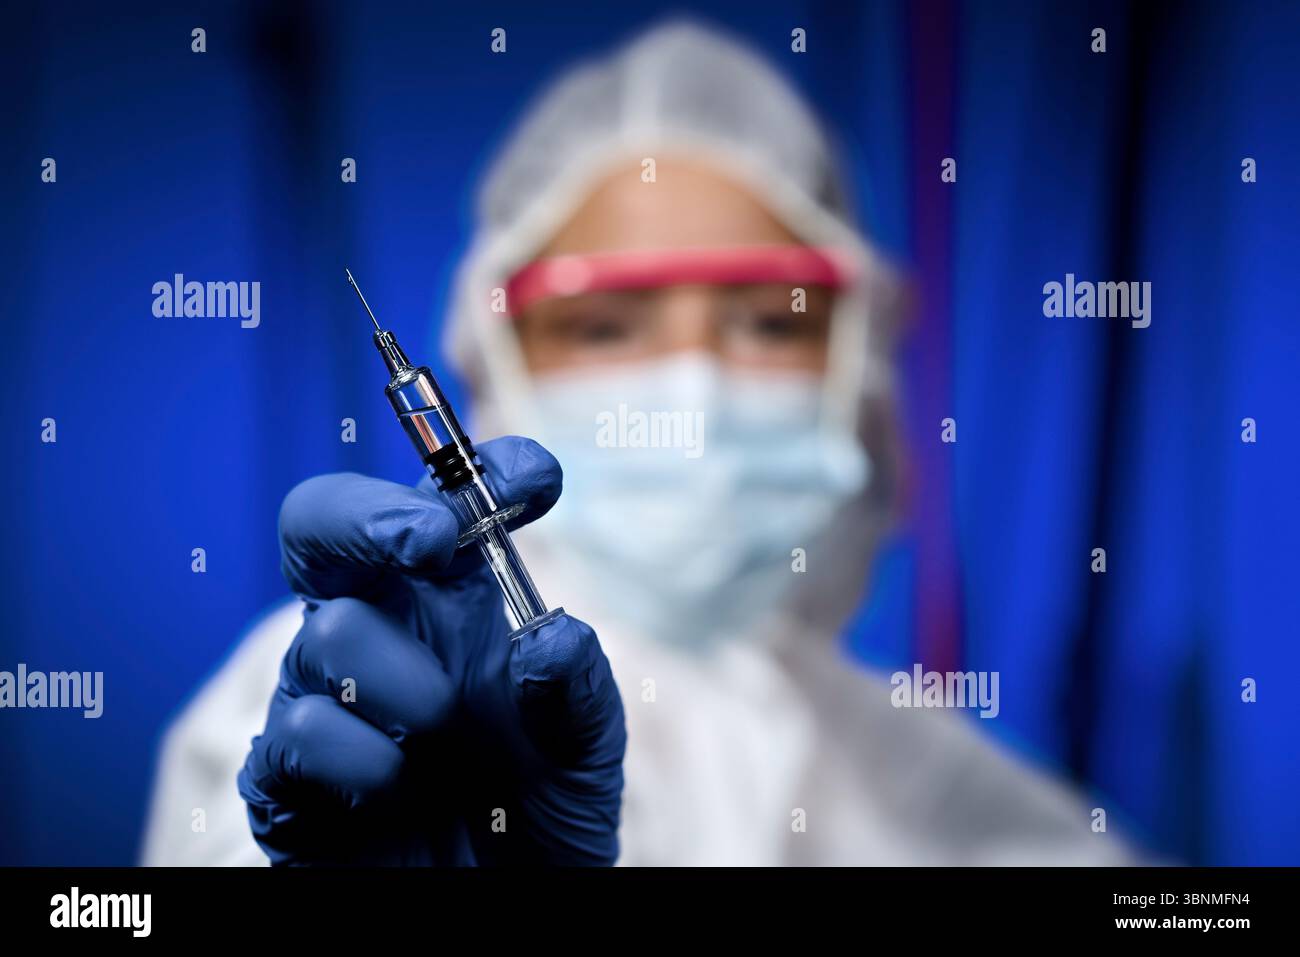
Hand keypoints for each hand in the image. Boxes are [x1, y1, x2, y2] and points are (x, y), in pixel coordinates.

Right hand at [236, 435, 625, 864]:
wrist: (505, 903)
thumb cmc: (541, 809)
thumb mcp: (585, 745)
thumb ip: (578, 687)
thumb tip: (551, 635)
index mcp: (451, 601)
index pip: (446, 505)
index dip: (485, 472)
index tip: (536, 483)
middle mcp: (381, 630)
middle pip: (322, 523)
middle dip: (366, 513)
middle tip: (431, 539)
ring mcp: (324, 697)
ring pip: (328, 630)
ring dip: (403, 679)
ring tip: (445, 733)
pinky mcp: (286, 777)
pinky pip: (297, 735)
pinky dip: (362, 759)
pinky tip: (398, 789)